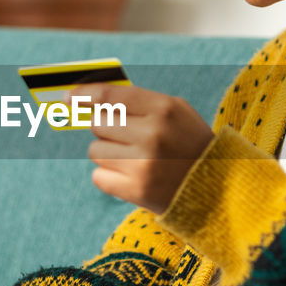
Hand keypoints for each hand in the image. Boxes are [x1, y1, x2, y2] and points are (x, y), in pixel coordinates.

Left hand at [79, 83, 213, 213]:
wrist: (217, 188)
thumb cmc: (188, 143)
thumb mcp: (174, 112)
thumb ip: (136, 100)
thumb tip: (87, 97)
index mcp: (164, 109)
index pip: (110, 96)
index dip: (84, 95)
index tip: (68, 98)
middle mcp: (152, 134)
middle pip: (98, 123)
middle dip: (106, 129)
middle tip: (128, 139)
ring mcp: (143, 164)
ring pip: (95, 151)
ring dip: (108, 155)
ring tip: (136, 160)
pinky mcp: (136, 190)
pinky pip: (98, 176)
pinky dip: (110, 177)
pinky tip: (132, 177)